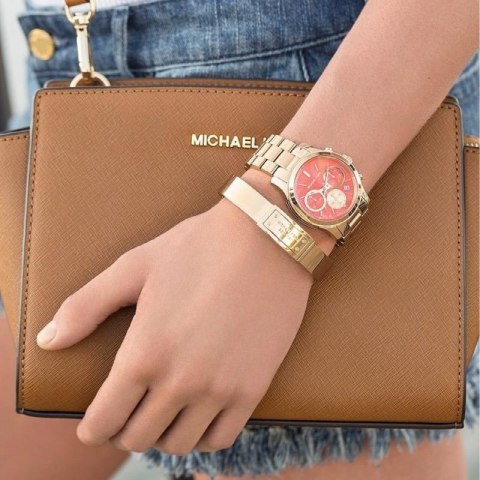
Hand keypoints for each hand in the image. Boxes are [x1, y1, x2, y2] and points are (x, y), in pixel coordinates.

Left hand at [36, 184, 313, 454]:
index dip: (93, 428)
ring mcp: (219, 388)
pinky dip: (204, 437)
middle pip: (139, 438)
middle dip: (125, 431)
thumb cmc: (199, 248)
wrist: (266, 240)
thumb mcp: (134, 267)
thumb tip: (48, 340)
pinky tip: (199, 416)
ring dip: (163, 436)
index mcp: (144, 353)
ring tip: (163, 414)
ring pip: (179, 444)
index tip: (96, 422)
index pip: (104, 420)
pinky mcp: (253, 387)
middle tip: (128, 413)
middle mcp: (180, 381)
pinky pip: (222, 438)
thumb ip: (86, 306)